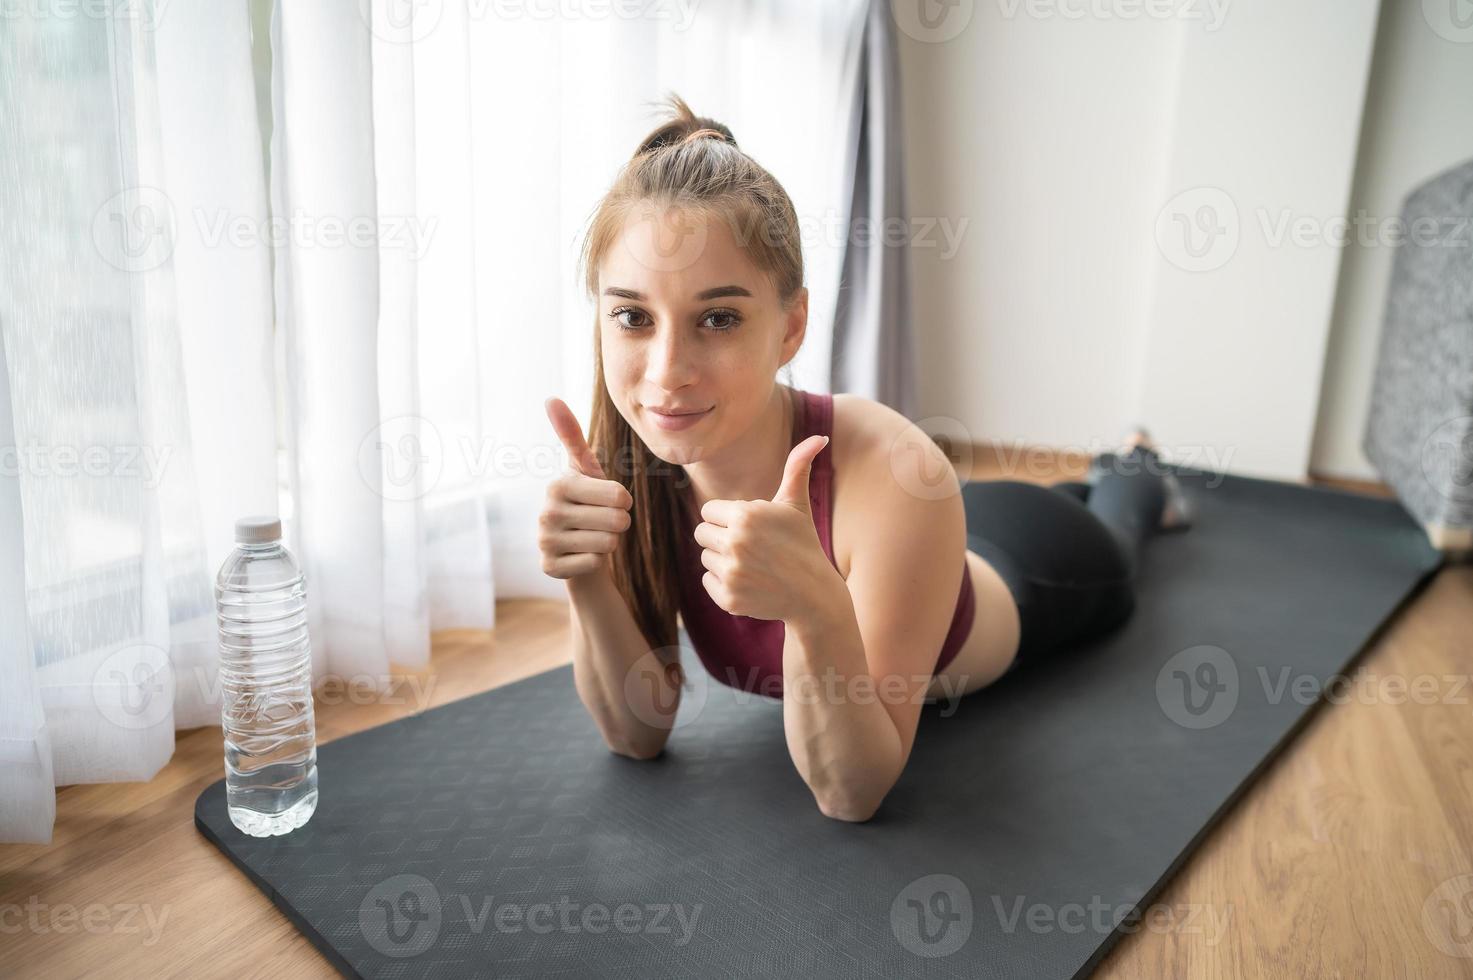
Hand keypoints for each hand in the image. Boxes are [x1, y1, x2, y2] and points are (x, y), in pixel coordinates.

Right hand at [539, 397, 633, 579]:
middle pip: (616, 520)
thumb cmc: (587, 505)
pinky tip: (582, 556)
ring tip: (593, 537)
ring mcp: (544, 542)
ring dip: (609, 543)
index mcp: (557, 485)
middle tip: (601, 523)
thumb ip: (572, 436)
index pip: (619, 495)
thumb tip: (551, 398)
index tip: (608, 502)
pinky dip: (597, 562)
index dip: (623, 502)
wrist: (576, 550)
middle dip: (618, 524)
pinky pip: (596, 563)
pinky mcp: (550, 568)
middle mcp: (545, 513)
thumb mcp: (585, 471)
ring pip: (608, 543)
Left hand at [693, 434, 835, 621]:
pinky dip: (724, 584)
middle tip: (751, 547)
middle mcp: (735, 543)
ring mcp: (731, 573)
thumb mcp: (796, 503)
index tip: (750, 528)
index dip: (728, 518)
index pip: (708, 512)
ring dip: (723, 561)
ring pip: (705, 558)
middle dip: (722, 538)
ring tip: (753, 565)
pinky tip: (750, 583)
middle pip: (702, 534)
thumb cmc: (803, 542)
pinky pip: (707, 582)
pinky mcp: (728, 599)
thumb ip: (798, 466)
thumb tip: (820, 437)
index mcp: (745, 515)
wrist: (813, 594)